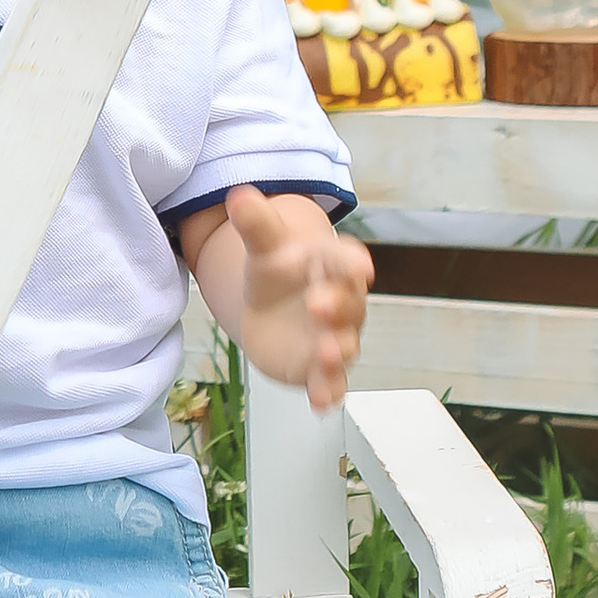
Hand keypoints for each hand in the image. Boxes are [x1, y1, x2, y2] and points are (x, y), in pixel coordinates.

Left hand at [223, 188, 372, 412]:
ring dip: (336, 353)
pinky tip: (322, 403)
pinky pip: (330, 383)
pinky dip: (329, 392)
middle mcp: (341, 304)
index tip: (358, 266)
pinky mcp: (318, 370)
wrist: (272, 303)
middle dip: (336, 306)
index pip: (346, 262)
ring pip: (343, 348)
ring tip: (326, 354)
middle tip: (318, 304)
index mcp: (331, 266)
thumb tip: (238, 195)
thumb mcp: (264, 245)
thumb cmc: (278, 269)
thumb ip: (256, 224)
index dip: (352, 263)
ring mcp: (333, 339)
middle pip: (347, 306)